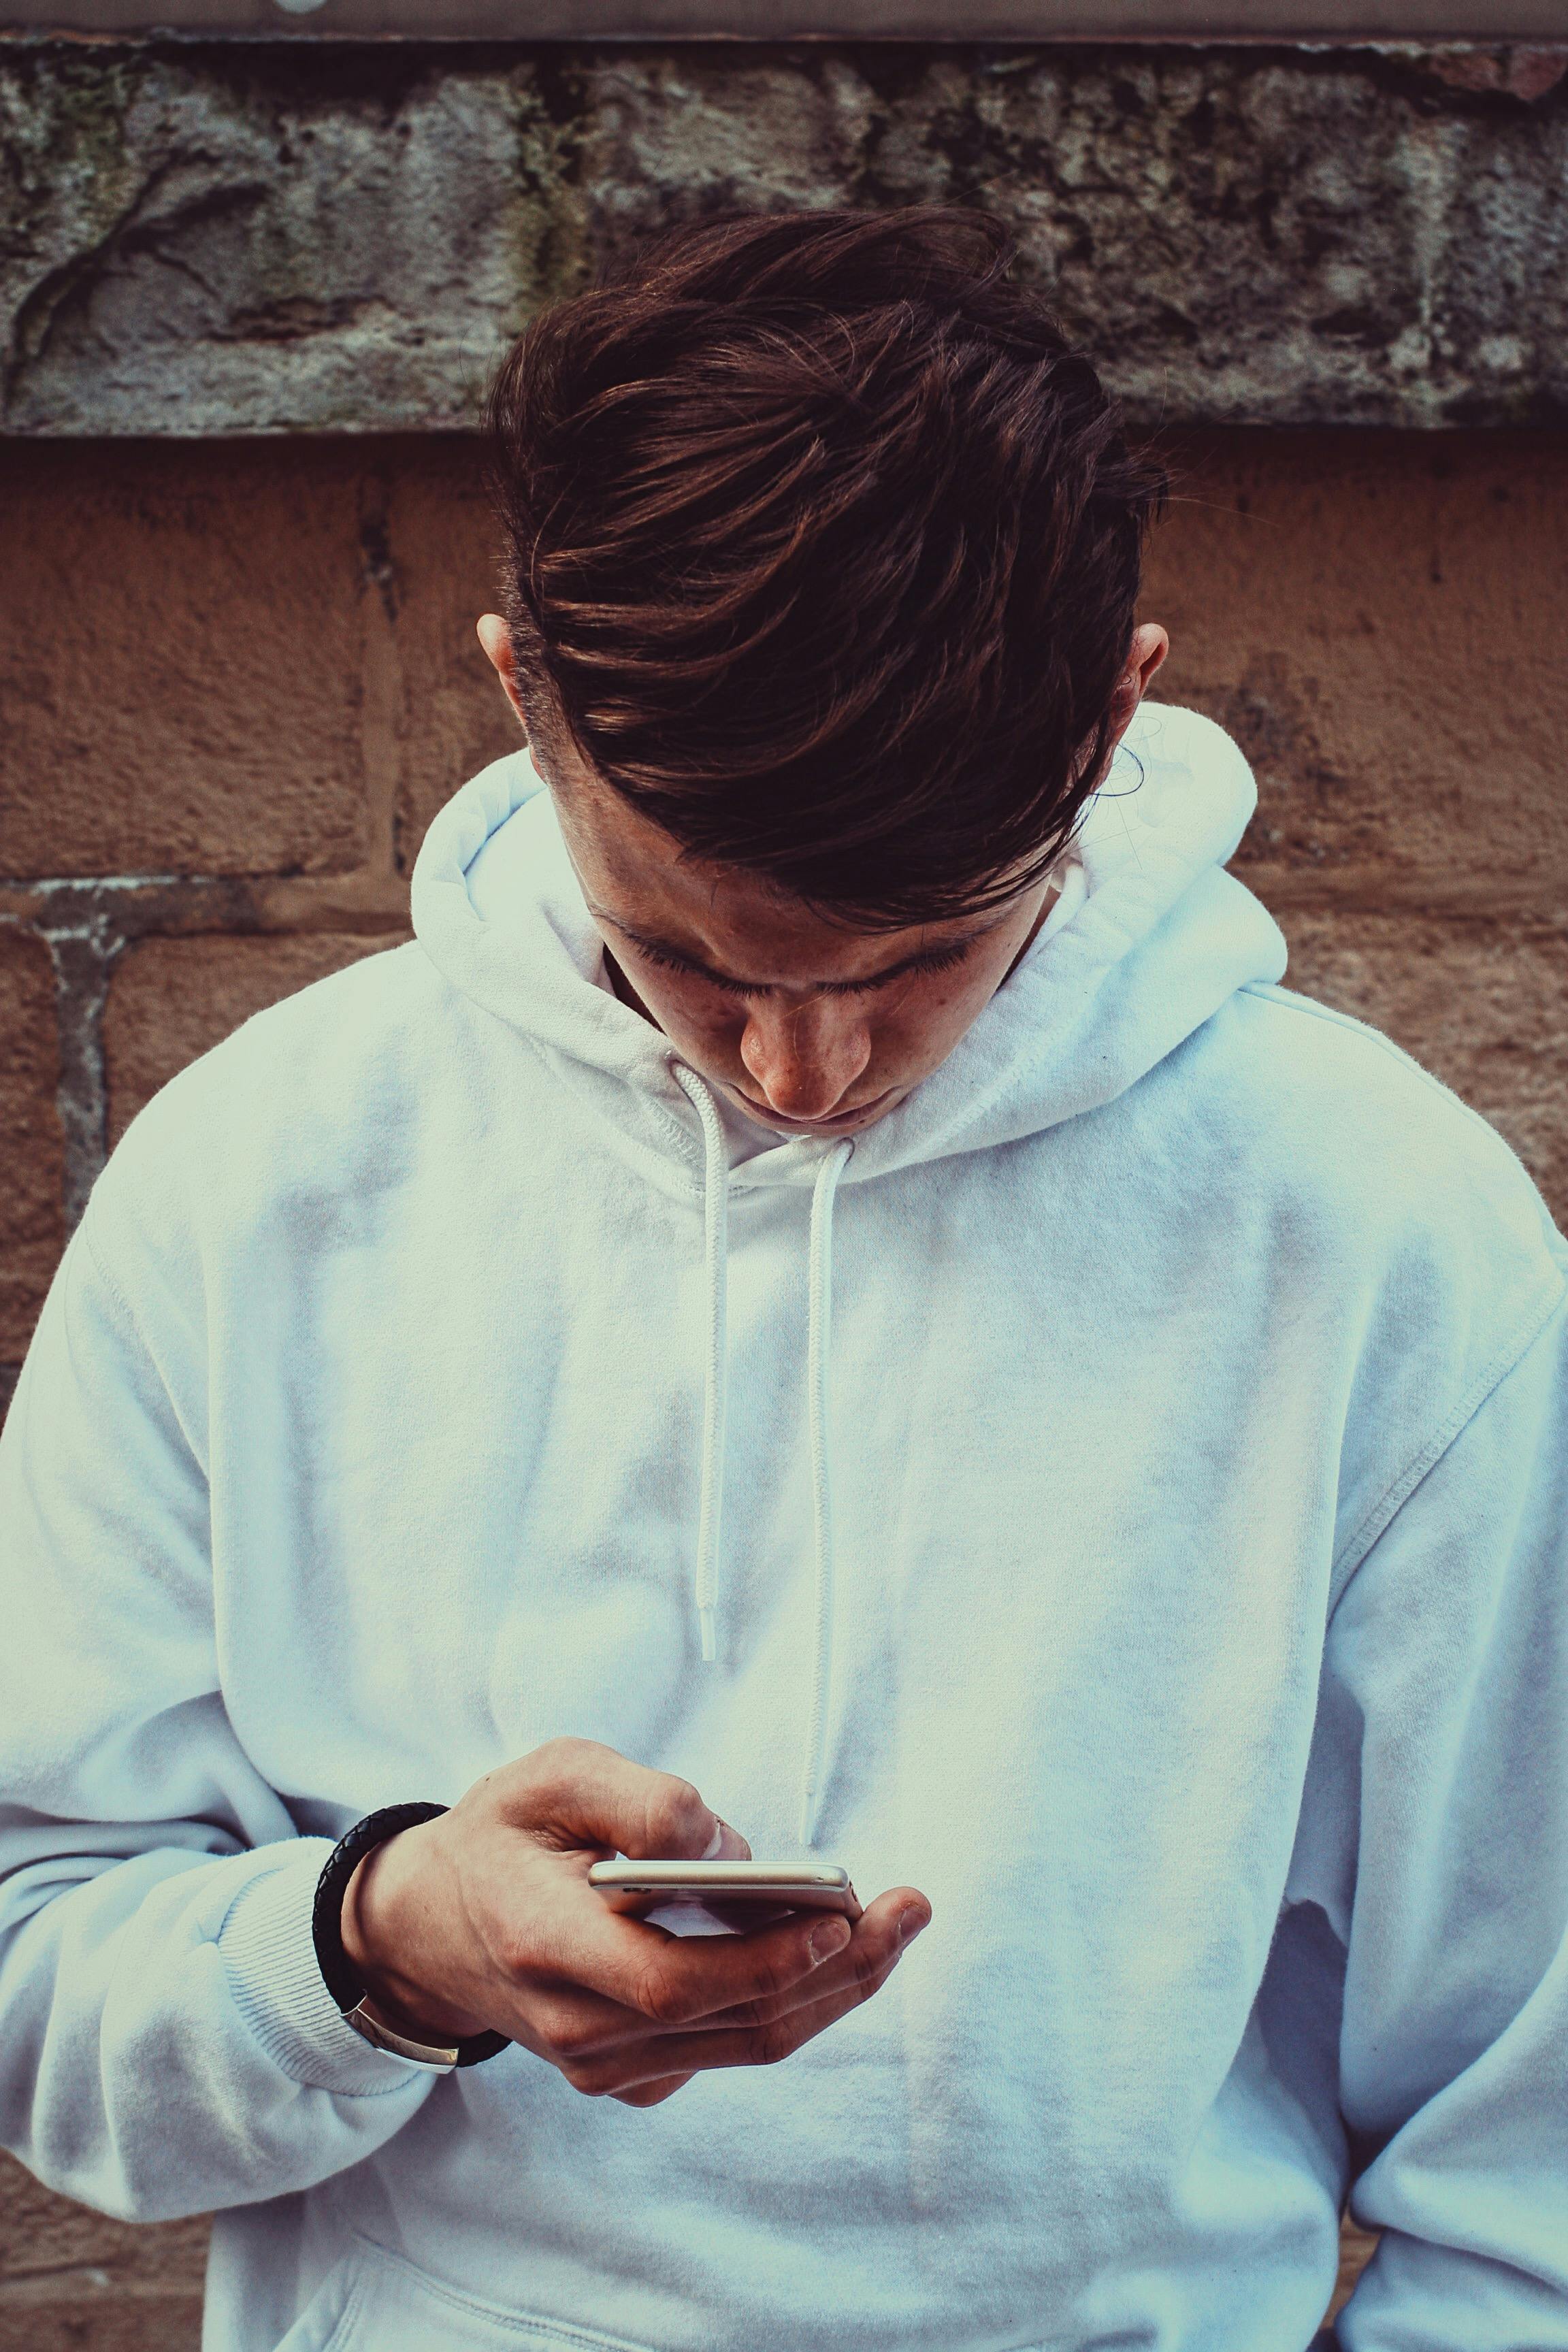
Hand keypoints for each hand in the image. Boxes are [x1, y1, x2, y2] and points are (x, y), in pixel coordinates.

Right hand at [340, 1736, 930, 2106]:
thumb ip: (638, 1797)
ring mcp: (602, 2064)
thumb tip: (730, 1844)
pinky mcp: (629, 2074)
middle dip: (839, 1969)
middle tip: (911, 1908)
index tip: (839, 1913)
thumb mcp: (550, 1775)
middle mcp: (576, 2025)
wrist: (431, 1924)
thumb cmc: (503, 1834)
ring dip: (834, 1989)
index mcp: (545, 1944)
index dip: (764, 1957)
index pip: (673, 1980)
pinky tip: (832, 1949)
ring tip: (898, 1923)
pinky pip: (727, 2044)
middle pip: (733, 2019)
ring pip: (745, 2041)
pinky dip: (789, 2000)